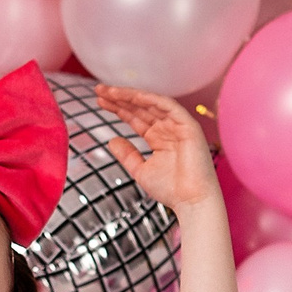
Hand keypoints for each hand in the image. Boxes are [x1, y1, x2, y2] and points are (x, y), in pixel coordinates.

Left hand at [94, 86, 219, 213]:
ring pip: (152, 104)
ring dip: (131, 96)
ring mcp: (178, 125)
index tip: (100, 101)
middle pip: (141, 107)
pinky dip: (151, 100)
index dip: (118, 108)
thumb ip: (127, 155)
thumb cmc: (171, 189)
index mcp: (158, 137)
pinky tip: (134, 96)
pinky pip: (169, 106)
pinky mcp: (188, 126)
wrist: (192, 201)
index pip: (135, 117)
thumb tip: (111, 140)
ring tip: (110, 91)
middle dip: (120, 98)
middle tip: (99, 90)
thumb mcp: (140, 170)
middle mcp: (168, 128)